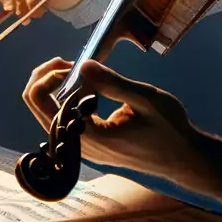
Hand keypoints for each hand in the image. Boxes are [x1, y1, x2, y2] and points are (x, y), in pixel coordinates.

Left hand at [22, 58, 199, 175]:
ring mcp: (82, 150)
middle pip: (38, 110)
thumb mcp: (146, 99)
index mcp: (91, 138)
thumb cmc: (170, 129)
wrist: (183, 158)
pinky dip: (66, 100)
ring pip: (48, 116)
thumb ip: (112, 83)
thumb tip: (83, 64)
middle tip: (67, 62)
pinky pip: (64, 122)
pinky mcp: (88, 147)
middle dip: (45, 79)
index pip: (47, 106)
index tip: (75, 64)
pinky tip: (83, 87)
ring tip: (74, 70)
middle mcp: (79, 148)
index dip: (52, 78)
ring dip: (54, 90)